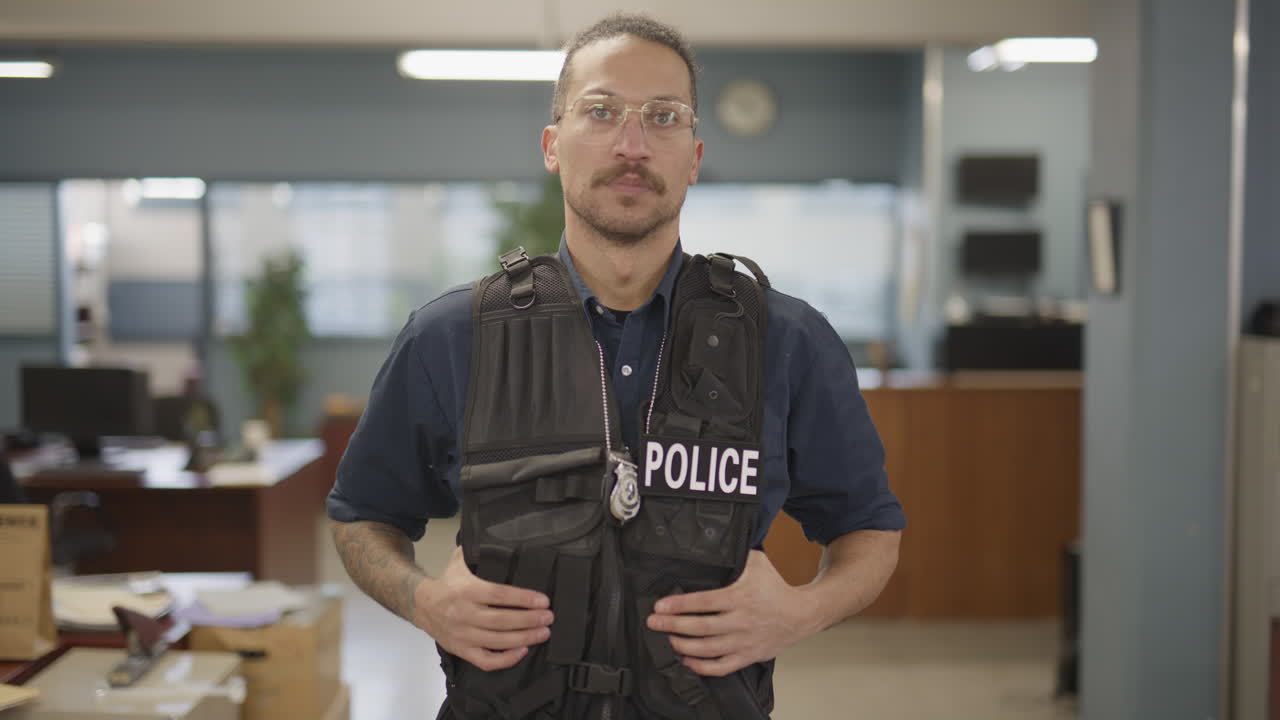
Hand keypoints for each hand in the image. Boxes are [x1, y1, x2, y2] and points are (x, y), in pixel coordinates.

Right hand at [414, 546, 553, 670]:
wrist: (421, 605)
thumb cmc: (449, 583)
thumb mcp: (459, 562)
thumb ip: (477, 550)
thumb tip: (497, 533)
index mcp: (467, 590)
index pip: (500, 595)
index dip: (524, 599)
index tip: (543, 600)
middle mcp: (465, 614)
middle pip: (502, 620)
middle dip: (529, 620)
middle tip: (549, 618)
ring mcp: (463, 635)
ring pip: (498, 641)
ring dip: (524, 638)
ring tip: (543, 633)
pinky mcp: (462, 651)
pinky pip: (486, 661)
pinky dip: (506, 660)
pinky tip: (523, 651)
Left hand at [645, 550, 818, 676]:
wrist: (801, 614)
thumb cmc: (776, 587)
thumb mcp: (758, 563)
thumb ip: (737, 555)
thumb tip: (713, 543)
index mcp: (740, 597)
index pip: (704, 602)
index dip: (680, 605)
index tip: (660, 606)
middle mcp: (741, 621)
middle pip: (701, 627)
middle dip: (673, 626)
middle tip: (653, 623)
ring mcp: (744, 641)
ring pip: (708, 649)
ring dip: (683, 646)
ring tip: (668, 638)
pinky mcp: (748, 656)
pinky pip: (721, 666)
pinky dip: (702, 667)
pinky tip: (687, 660)